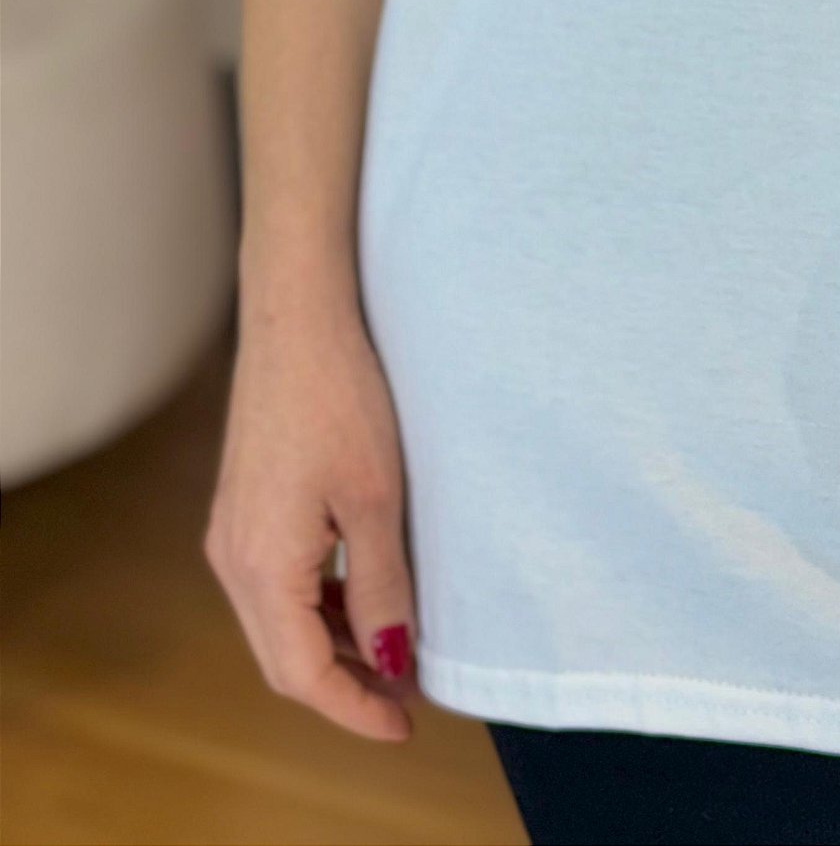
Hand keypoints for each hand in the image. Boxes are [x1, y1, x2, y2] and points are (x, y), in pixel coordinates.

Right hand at [205, 292, 415, 741]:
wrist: (297, 315)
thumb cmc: (342, 396)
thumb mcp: (378, 498)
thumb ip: (382, 586)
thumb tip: (391, 660)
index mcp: (262, 567)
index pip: (302, 675)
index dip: (354, 708)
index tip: (405, 725)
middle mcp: (233, 559)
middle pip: (283, 658)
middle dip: (344, 686)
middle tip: (405, 699)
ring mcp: (232, 533)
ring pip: (278, 622)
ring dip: (332, 645)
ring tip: (395, 650)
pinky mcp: (244, 507)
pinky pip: (277, 584)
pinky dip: (319, 605)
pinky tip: (364, 594)